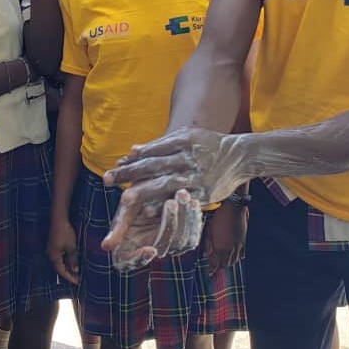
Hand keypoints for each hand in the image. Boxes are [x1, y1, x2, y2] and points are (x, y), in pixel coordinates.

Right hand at [47, 216, 79, 284]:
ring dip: (68, 268)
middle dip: (69, 274)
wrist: (59, 220)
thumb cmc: (65, 233)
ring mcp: (52, 250)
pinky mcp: (54, 246)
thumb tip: (75, 270)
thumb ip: (73, 259)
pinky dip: (66, 262)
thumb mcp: (71, 247)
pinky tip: (72, 263)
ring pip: (60, 263)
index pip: (62, 271)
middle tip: (78, 279)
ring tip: (76, 273)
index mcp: (54, 256)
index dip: (70, 277)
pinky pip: (60, 257)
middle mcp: (51, 255)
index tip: (77, 282)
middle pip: (60, 268)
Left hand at [101, 127, 252, 251]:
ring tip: (125, 198)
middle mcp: (188, 157)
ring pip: (166, 183)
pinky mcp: (205, 193)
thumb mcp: (187, 136)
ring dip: (144, 191)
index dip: (132, 160)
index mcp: (183, 141)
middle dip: (130, 173)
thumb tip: (133, 150)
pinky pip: (181, 200)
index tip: (114, 166)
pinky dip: (165, 205)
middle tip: (107, 179)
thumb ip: (161, 143)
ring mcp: (197, 176)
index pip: (152, 151)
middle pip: (154, 165)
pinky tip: (150, 212)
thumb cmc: (209, 145)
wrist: (241, 156)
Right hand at [108, 189, 203, 271]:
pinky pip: (193, 234)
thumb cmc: (133, 199)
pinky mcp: (186, 240)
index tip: (149, 250)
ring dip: (184, 218)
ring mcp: (169, 248)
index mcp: (128, 251)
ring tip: (183, 195)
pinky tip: (194, 202)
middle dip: (168, 223)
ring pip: (181, 241)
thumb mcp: (125, 209)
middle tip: (170, 202)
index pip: (130, 263)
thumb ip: (118, 227)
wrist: (154, 190)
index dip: (140, 259)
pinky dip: (194, 218)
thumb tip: (106, 246)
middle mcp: (150, 252)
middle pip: (162, 246)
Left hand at [203, 201, 245, 275]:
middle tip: (214, 267)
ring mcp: (239, 245)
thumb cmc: (218, 217)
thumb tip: (206, 254)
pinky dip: (237, 257)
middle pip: (225, 263)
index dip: (212, 269)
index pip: (216, 263)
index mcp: (221, 247)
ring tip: (223, 263)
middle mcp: (231, 249)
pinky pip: (241, 254)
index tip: (209, 273)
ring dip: (228, 263)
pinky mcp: (243, 240)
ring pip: (233, 260)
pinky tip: (234, 257)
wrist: (234, 206)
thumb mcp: (209, 230)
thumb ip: (208, 244)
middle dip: (219, 266)